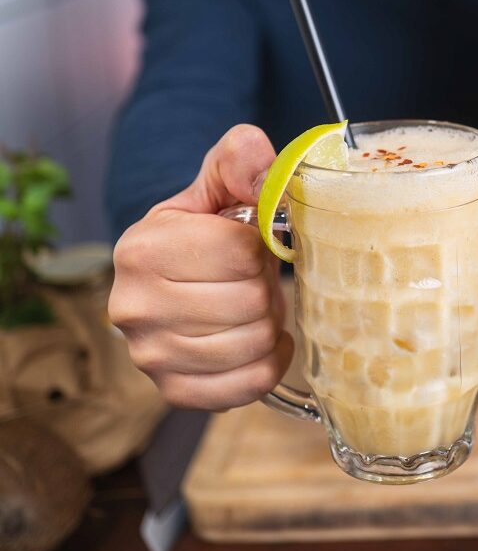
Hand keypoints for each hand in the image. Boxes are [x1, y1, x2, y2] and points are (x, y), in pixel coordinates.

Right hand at [108, 125, 292, 409]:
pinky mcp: (175, 390)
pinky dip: (271, 361)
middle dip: (266, 284)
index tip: (250, 242)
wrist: (183, 273)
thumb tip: (267, 172)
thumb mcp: (220, 179)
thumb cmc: (209, 224)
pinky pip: (250, 384)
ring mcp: (149, 355)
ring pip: (254, 342)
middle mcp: (132, 307)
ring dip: (270, 321)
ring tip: (254, 304)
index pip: (240, 252)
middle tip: (256, 277)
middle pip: (250, 301)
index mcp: (140, 249)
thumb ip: (242, 160)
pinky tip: (265, 339)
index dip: (261, 245)